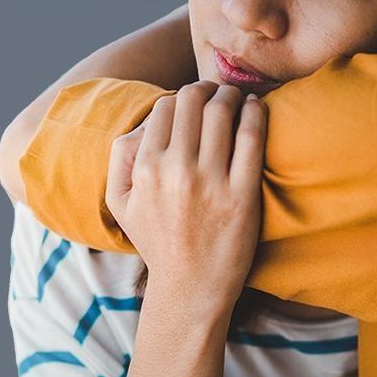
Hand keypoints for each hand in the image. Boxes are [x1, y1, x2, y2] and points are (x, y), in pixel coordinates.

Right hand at [105, 80, 266, 306]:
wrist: (190, 287)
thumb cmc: (157, 240)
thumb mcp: (120, 202)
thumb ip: (119, 157)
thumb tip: (145, 120)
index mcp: (145, 169)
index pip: (165, 107)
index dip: (180, 97)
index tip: (193, 103)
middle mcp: (175, 172)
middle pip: (193, 100)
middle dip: (206, 89)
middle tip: (217, 94)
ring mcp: (210, 183)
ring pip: (222, 111)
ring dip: (232, 95)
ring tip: (238, 99)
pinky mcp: (242, 196)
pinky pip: (252, 137)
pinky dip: (256, 113)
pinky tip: (256, 109)